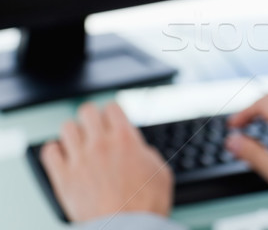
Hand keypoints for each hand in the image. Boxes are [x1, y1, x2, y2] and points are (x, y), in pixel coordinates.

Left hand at [40, 102, 173, 221]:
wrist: (127, 229)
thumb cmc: (146, 206)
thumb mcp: (161, 171)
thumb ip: (146, 153)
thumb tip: (139, 150)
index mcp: (125, 139)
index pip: (112, 107)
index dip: (113, 113)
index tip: (112, 121)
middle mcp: (100, 144)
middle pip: (87, 111)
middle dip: (92, 118)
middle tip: (94, 128)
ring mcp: (79, 160)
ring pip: (67, 127)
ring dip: (74, 133)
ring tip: (79, 144)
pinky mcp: (63, 178)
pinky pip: (49, 152)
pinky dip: (55, 151)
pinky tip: (63, 157)